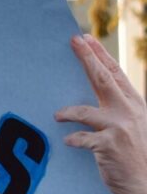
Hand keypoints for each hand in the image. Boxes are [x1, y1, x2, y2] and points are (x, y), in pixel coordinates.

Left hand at [55, 33, 146, 193]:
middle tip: (73, 43)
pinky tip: (68, 141)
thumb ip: (119, 107)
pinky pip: (82, 138)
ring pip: (86, 110)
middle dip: (87, 59)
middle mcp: (129, 111)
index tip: (84, 39)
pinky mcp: (109, 146)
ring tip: (57, 115)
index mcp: (134, 104)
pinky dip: (73, 139)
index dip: (99, 55)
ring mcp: (119, 128)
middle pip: (103, 80)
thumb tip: (99, 90)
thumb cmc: (136, 154)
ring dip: (68, 112)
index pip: (115, 73)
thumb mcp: (134, 125)